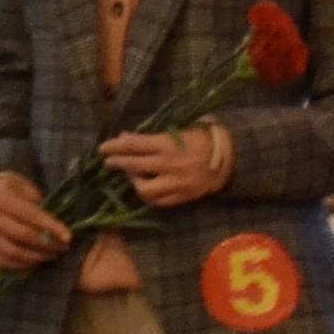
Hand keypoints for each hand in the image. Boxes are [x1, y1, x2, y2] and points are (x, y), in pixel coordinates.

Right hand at [0, 171, 71, 269]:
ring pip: (11, 252)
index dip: (51, 227)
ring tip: (53, 254)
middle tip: (64, 247)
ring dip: (37, 257)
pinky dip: (22, 264)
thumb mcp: (27, 190)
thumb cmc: (14, 192)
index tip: (69, 237)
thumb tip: (60, 230)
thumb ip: (40, 208)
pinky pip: (2, 261)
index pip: (30, 215)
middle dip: (46, 244)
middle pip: (21, 235)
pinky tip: (38, 260)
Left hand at [100, 123, 233, 209]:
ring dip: (134, 182)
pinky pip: (159, 201)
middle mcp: (170, 165)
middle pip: (134, 166)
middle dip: (118, 162)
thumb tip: (124, 137)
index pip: (134, 146)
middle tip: (109, 161)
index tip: (103, 147)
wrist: (230, 158)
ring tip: (133, 175)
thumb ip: (151, 137)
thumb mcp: (178, 133)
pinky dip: (150, 195)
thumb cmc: (201, 140)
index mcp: (169, 146)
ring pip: (144, 189)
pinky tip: (147, 187)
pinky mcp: (183, 196)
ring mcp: (176, 183)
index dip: (116, 146)